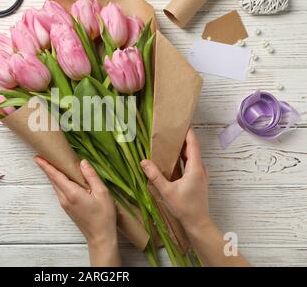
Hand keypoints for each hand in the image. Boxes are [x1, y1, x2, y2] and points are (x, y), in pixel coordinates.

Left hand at [34, 156, 120, 266]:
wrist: (100, 236)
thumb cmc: (104, 216)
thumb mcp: (102, 193)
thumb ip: (91, 176)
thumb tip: (82, 162)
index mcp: (72, 193)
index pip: (55, 176)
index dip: (45, 166)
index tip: (37, 157)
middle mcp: (65, 199)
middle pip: (53, 180)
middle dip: (48, 167)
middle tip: (45, 155)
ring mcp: (65, 204)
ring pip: (56, 185)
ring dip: (53, 175)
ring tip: (54, 163)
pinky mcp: (67, 208)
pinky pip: (60, 191)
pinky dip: (59, 182)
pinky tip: (64, 177)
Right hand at [140, 128, 250, 266]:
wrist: (198, 223)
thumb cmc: (184, 207)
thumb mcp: (167, 191)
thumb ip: (155, 176)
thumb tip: (144, 161)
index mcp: (195, 168)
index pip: (193, 144)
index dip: (188, 132)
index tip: (181, 122)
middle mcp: (200, 169)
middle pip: (193, 149)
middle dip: (183, 139)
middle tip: (170, 130)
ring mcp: (201, 175)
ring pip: (192, 157)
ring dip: (183, 149)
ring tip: (170, 142)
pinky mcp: (198, 180)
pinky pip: (191, 164)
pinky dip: (183, 158)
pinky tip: (173, 160)